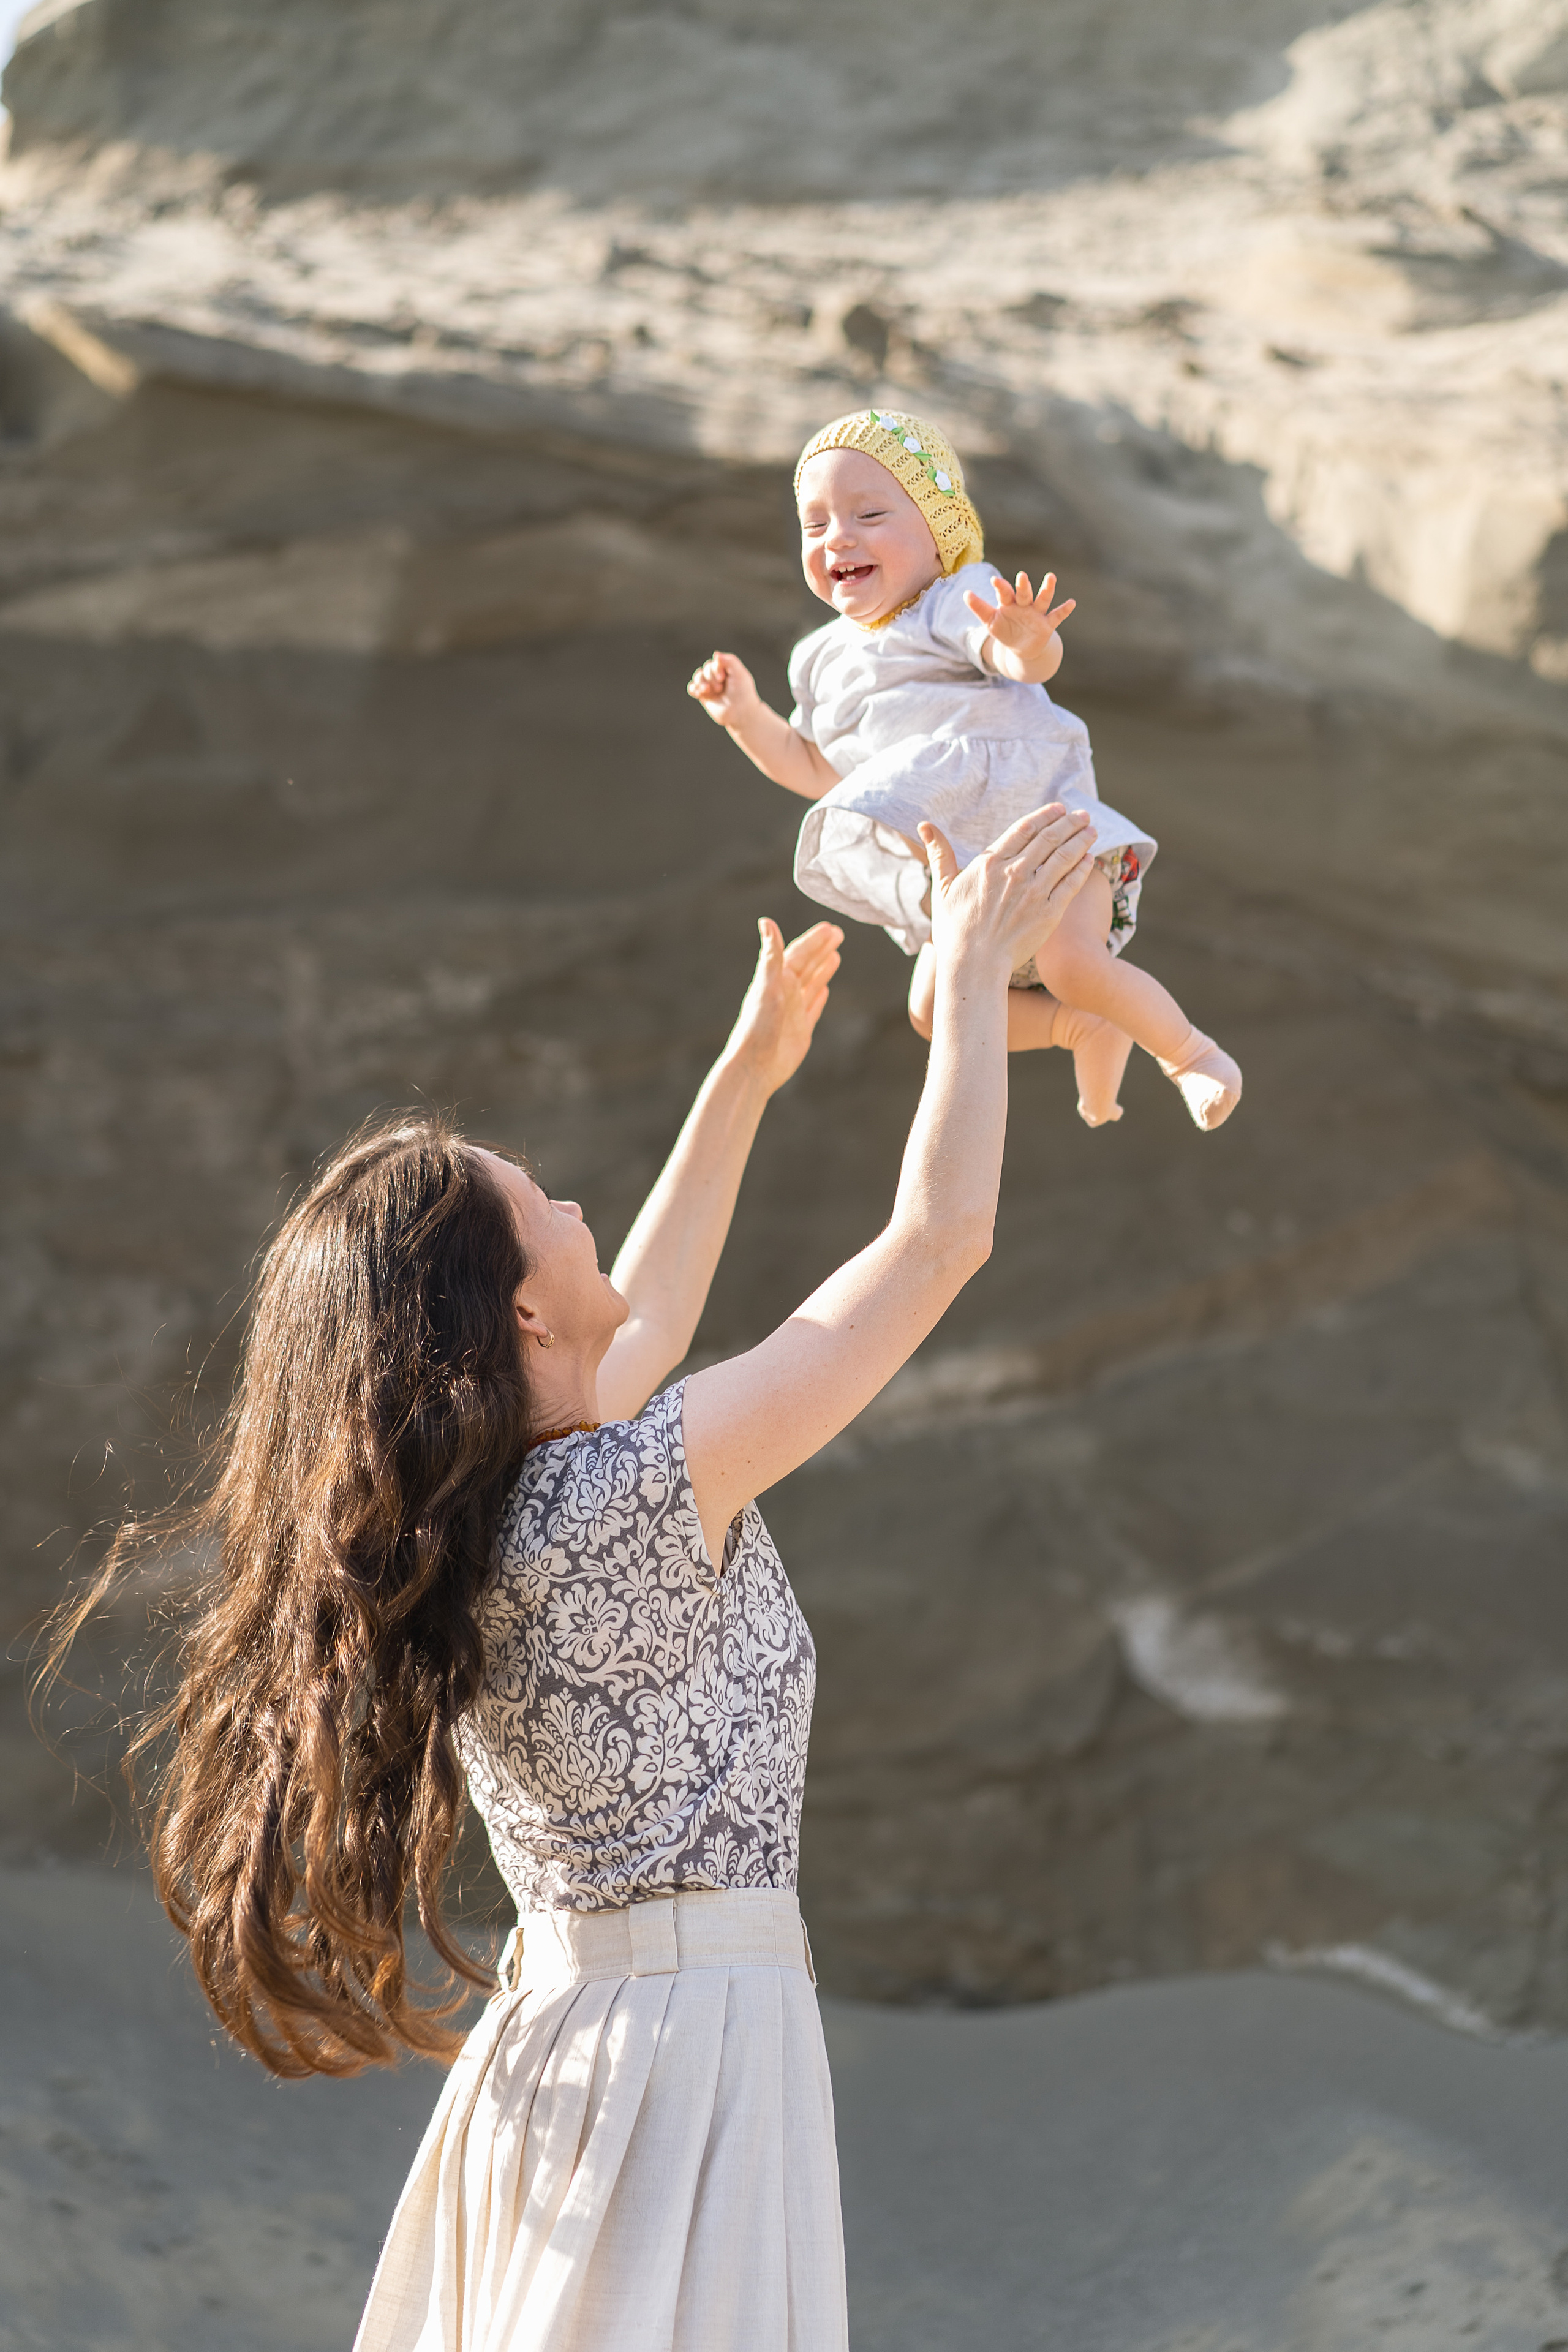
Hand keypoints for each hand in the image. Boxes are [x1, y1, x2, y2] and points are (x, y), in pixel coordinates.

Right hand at [688, 650, 762, 728]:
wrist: (740, 714)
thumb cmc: (743, 693)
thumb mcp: (740, 674)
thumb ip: (730, 661)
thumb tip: (715, 654)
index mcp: (727, 669)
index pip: (714, 662)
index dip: (715, 669)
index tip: (723, 678)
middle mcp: (718, 676)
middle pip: (705, 669)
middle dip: (710, 678)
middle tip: (720, 688)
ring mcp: (710, 686)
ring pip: (697, 677)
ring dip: (700, 682)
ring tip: (706, 690)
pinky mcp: (704, 696)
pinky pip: (692, 688)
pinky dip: (693, 688)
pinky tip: (699, 693)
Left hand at [724, 919, 843, 1096]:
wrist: (754, 1067)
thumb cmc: (757, 1027)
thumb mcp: (766, 987)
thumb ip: (770, 955)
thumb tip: (766, 921)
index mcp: (777, 980)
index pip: (799, 954)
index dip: (814, 941)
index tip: (831, 928)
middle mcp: (785, 993)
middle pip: (807, 965)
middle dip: (821, 949)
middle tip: (838, 933)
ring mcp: (793, 1012)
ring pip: (811, 984)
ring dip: (822, 969)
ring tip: (835, 955)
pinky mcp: (800, 1031)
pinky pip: (813, 1008)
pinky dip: (819, 996)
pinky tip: (824, 989)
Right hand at [920, 804, 1093, 974]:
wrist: (974, 965)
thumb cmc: (954, 930)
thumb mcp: (942, 887)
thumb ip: (939, 854)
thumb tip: (923, 825)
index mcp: (990, 863)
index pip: (1024, 829)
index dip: (1045, 815)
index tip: (1059, 808)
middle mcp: (1015, 872)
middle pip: (1049, 838)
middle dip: (1069, 823)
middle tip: (1083, 815)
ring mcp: (1034, 892)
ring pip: (1064, 857)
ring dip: (1081, 840)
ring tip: (1092, 830)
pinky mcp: (1049, 912)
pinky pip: (1071, 884)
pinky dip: (1082, 869)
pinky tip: (1090, 860)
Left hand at [963, 571, 1075, 684]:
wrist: (1020, 648)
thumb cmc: (1005, 630)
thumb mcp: (990, 621)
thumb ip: (980, 608)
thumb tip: (965, 593)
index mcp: (1009, 602)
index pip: (1005, 593)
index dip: (1001, 587)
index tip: (995, 581)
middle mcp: (1024, 605)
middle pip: (1024, 593)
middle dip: (1023, 586)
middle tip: (1021, 576)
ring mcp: (1037, 613)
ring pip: (1042, 599)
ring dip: (1047, 589)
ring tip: (1051, 577)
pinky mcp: (1047, 625)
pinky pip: (1056, 616)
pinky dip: (1064, 610)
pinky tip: (1072, 602)